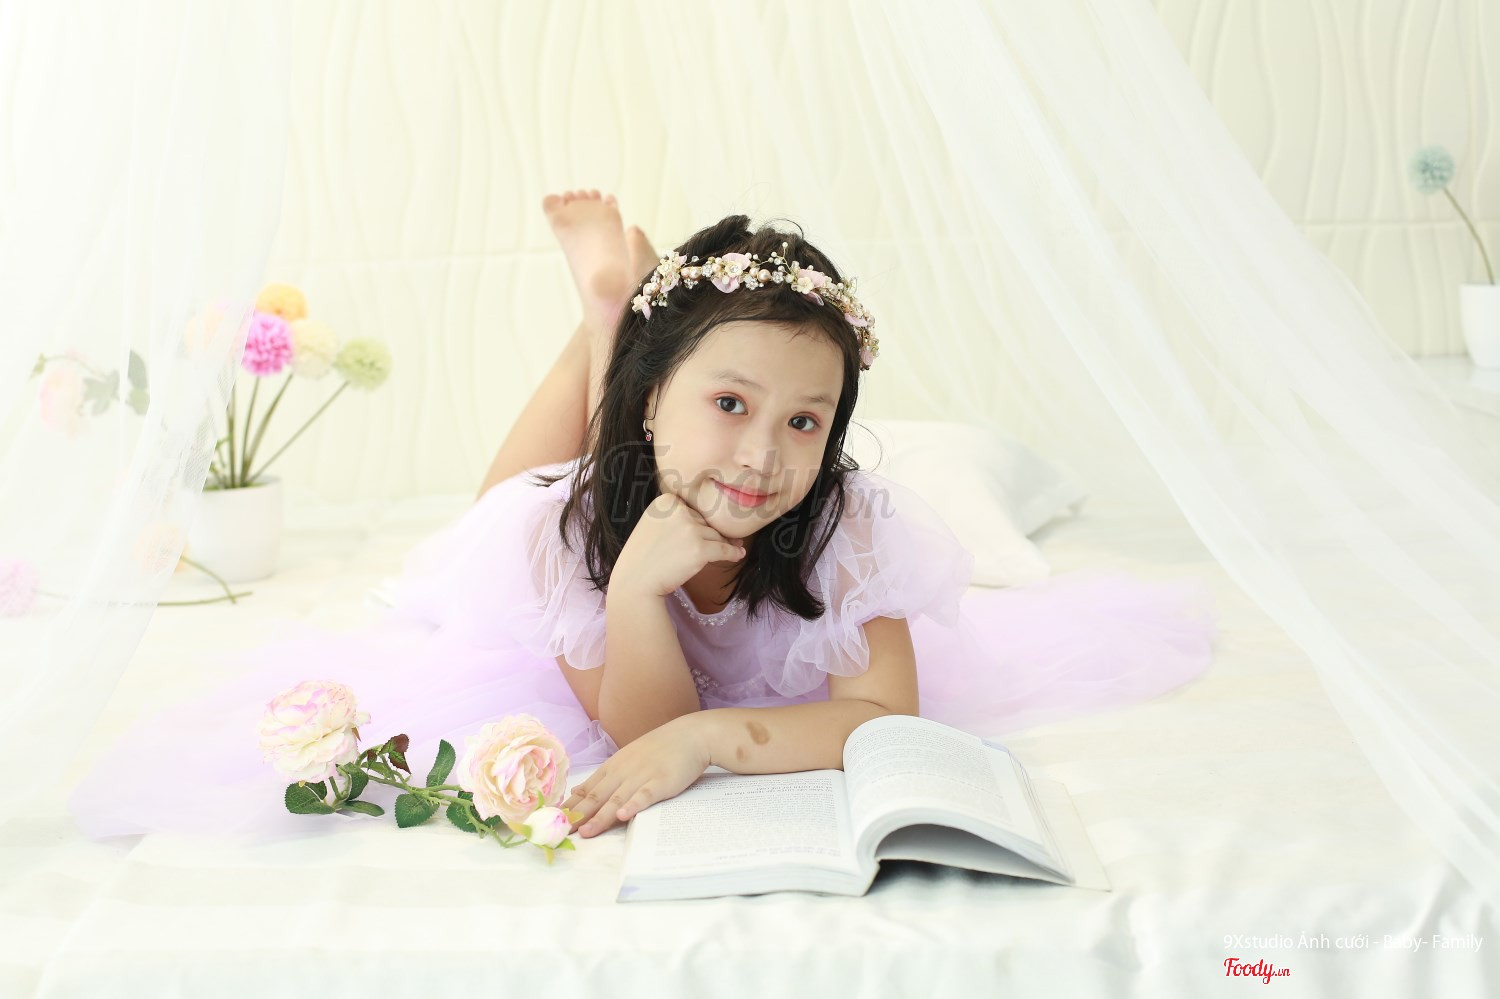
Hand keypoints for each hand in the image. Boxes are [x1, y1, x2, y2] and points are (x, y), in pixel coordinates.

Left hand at [562, 714, 711, 837]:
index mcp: (613, 766)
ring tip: (587, 832)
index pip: (586, 789)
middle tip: (563, 832)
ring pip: (617, 799)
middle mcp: (623, 771)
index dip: (571, 806)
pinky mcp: (662, 781)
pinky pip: (645, 795)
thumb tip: (579, 791)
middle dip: (579, 816)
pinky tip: (623, 815)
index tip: (554, 821)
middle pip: (597, 796)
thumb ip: (604, 776)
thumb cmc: (658, 748)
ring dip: (600, 817)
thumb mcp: (627, 758)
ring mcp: (642, 776)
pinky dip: (633, 805)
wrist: (689, 735)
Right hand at [612, 488, 744, 598]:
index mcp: (666, 502)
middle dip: (707, 536)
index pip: (692, 510)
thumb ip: (676, 518)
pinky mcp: (700, 549)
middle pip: (704, 522)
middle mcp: (679, 511)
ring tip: (728, 551)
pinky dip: (733, 553)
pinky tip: (738, 554)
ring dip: (721, 545)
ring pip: (715, 535)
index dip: (696, 525)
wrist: (635, 582)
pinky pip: (724, 549)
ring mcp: (690, 530)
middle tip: (705, 549)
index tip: (694, 537)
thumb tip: (713, 523)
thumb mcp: (652, 525)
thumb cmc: (643, 558)